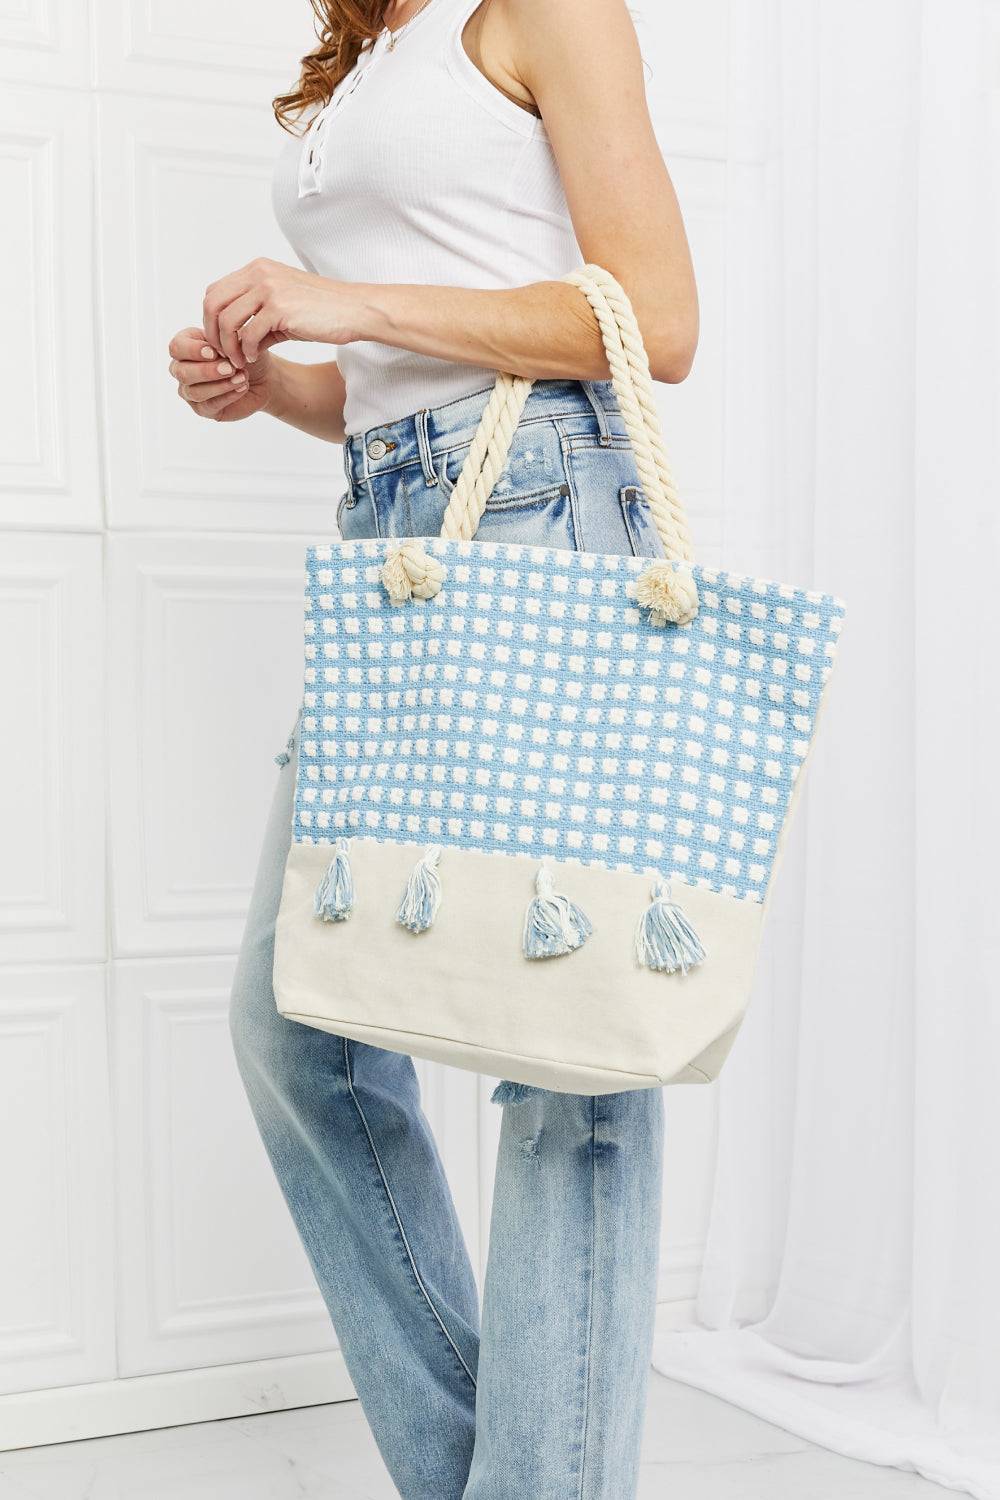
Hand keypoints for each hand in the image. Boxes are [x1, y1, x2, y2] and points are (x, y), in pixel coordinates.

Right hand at [167, 327, 272, 421]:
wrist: (263, 377)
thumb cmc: (243, 354)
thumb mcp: (234, 341)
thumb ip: (222, 341)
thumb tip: (216, 352)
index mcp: (185, 347)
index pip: (176, 348)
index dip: (193, 351)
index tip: (215, 352)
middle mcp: (181, 369)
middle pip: (182, 372)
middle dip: (207, 371)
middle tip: (231, 368)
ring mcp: (189, 391)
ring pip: (195, 392)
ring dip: (220, 385)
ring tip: (242, 377)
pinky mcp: (203, 409)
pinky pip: (210, 405)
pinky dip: (228, 395)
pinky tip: (242, 387)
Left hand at [201, 258, 359, 368]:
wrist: (354, 310)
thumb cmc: (323, 311)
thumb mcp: (284, 306)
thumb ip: (257, 316)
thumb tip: (236, 340)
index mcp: (258, 269)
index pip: (216, 291)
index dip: (212, 318)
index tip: (223, 339)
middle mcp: (259, 274)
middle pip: (213, 303)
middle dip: (213, 333)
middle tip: (224, 353)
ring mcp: (268, 289)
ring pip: (227, 320)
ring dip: (229, 346)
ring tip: (239, 360)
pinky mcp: (279, 308)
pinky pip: (248, 334)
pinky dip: (246, 351)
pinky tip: (254, 358)